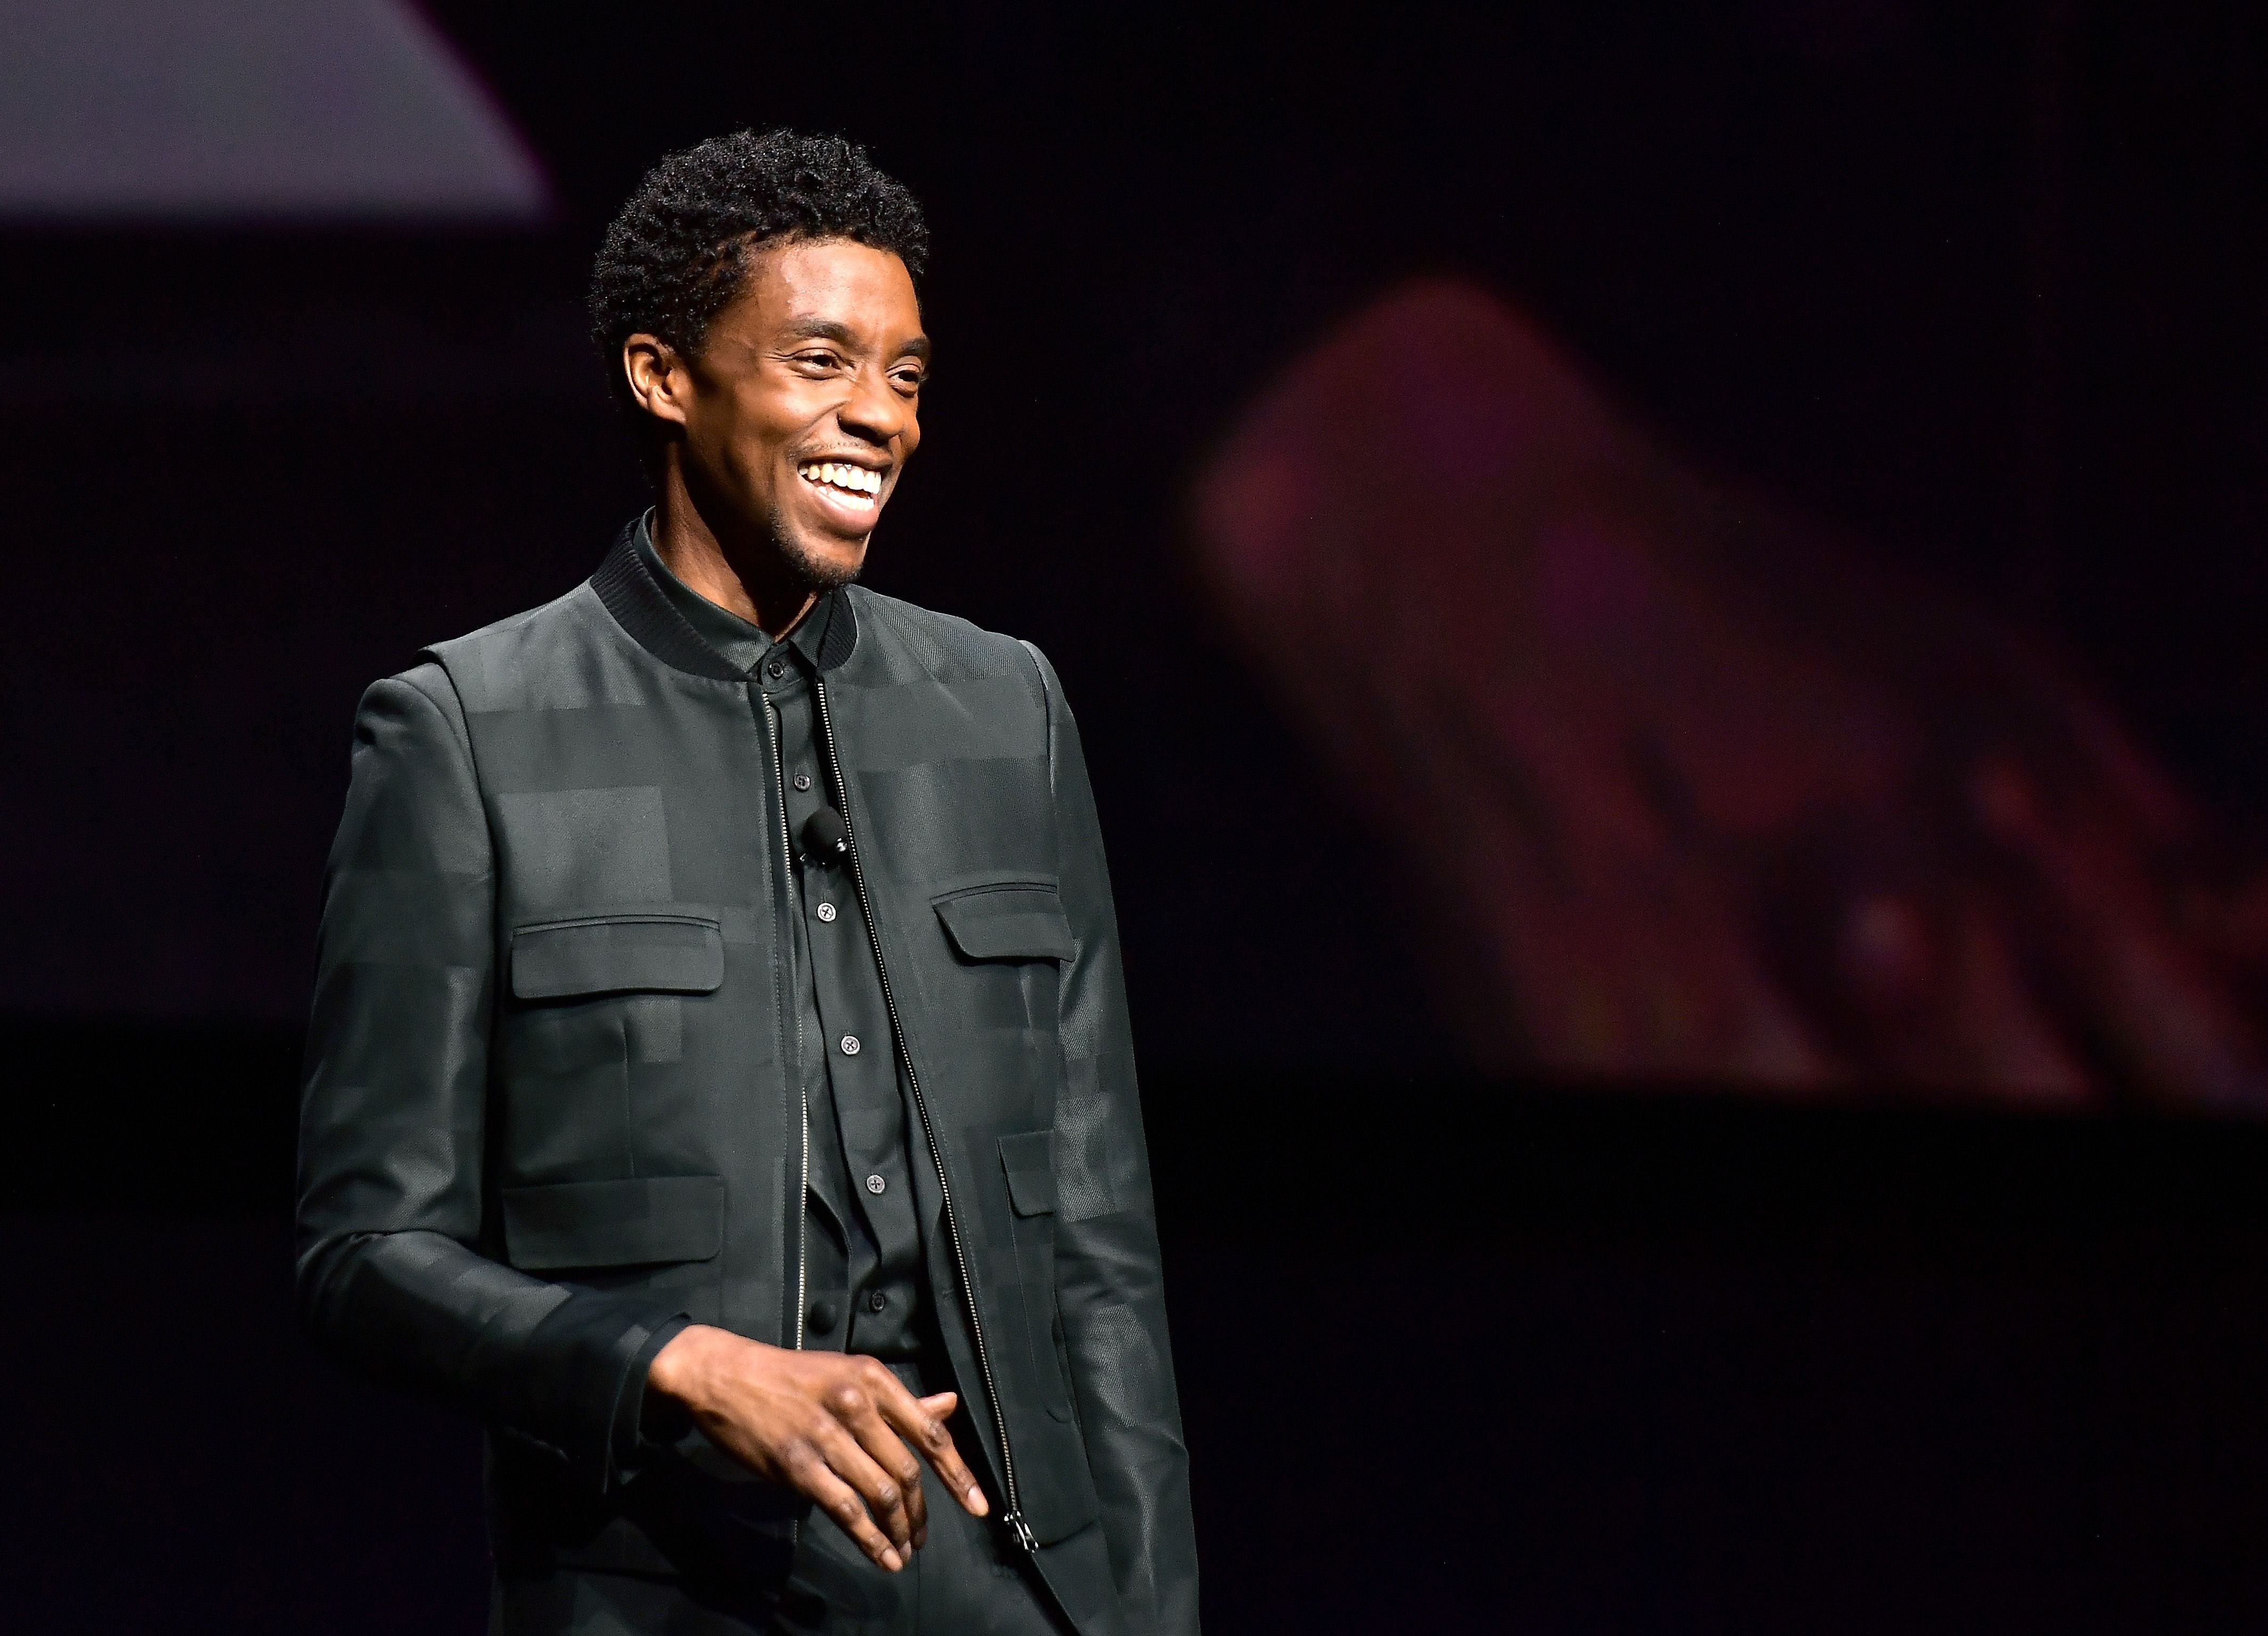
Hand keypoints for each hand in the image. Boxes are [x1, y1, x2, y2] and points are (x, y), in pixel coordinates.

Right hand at [644, 1325, 989, 1568]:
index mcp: (873, 1379)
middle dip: (921, 1512)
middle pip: (906, 1471)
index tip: (978, 1506)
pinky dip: (869, 1539)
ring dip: (898, 1530)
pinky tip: (881, 1555)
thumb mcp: (849, 1376)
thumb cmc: (792, 1377)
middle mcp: (855, 1404)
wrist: (725, 1376)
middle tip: (923, 1537)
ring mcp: (825, 1435)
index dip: (958, 1475)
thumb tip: (949, 1406)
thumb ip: (899, 1402)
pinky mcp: (797, 1465)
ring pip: (879, 1494)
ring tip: (904, 1550)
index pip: (930, 1433)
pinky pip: (845, 1510)